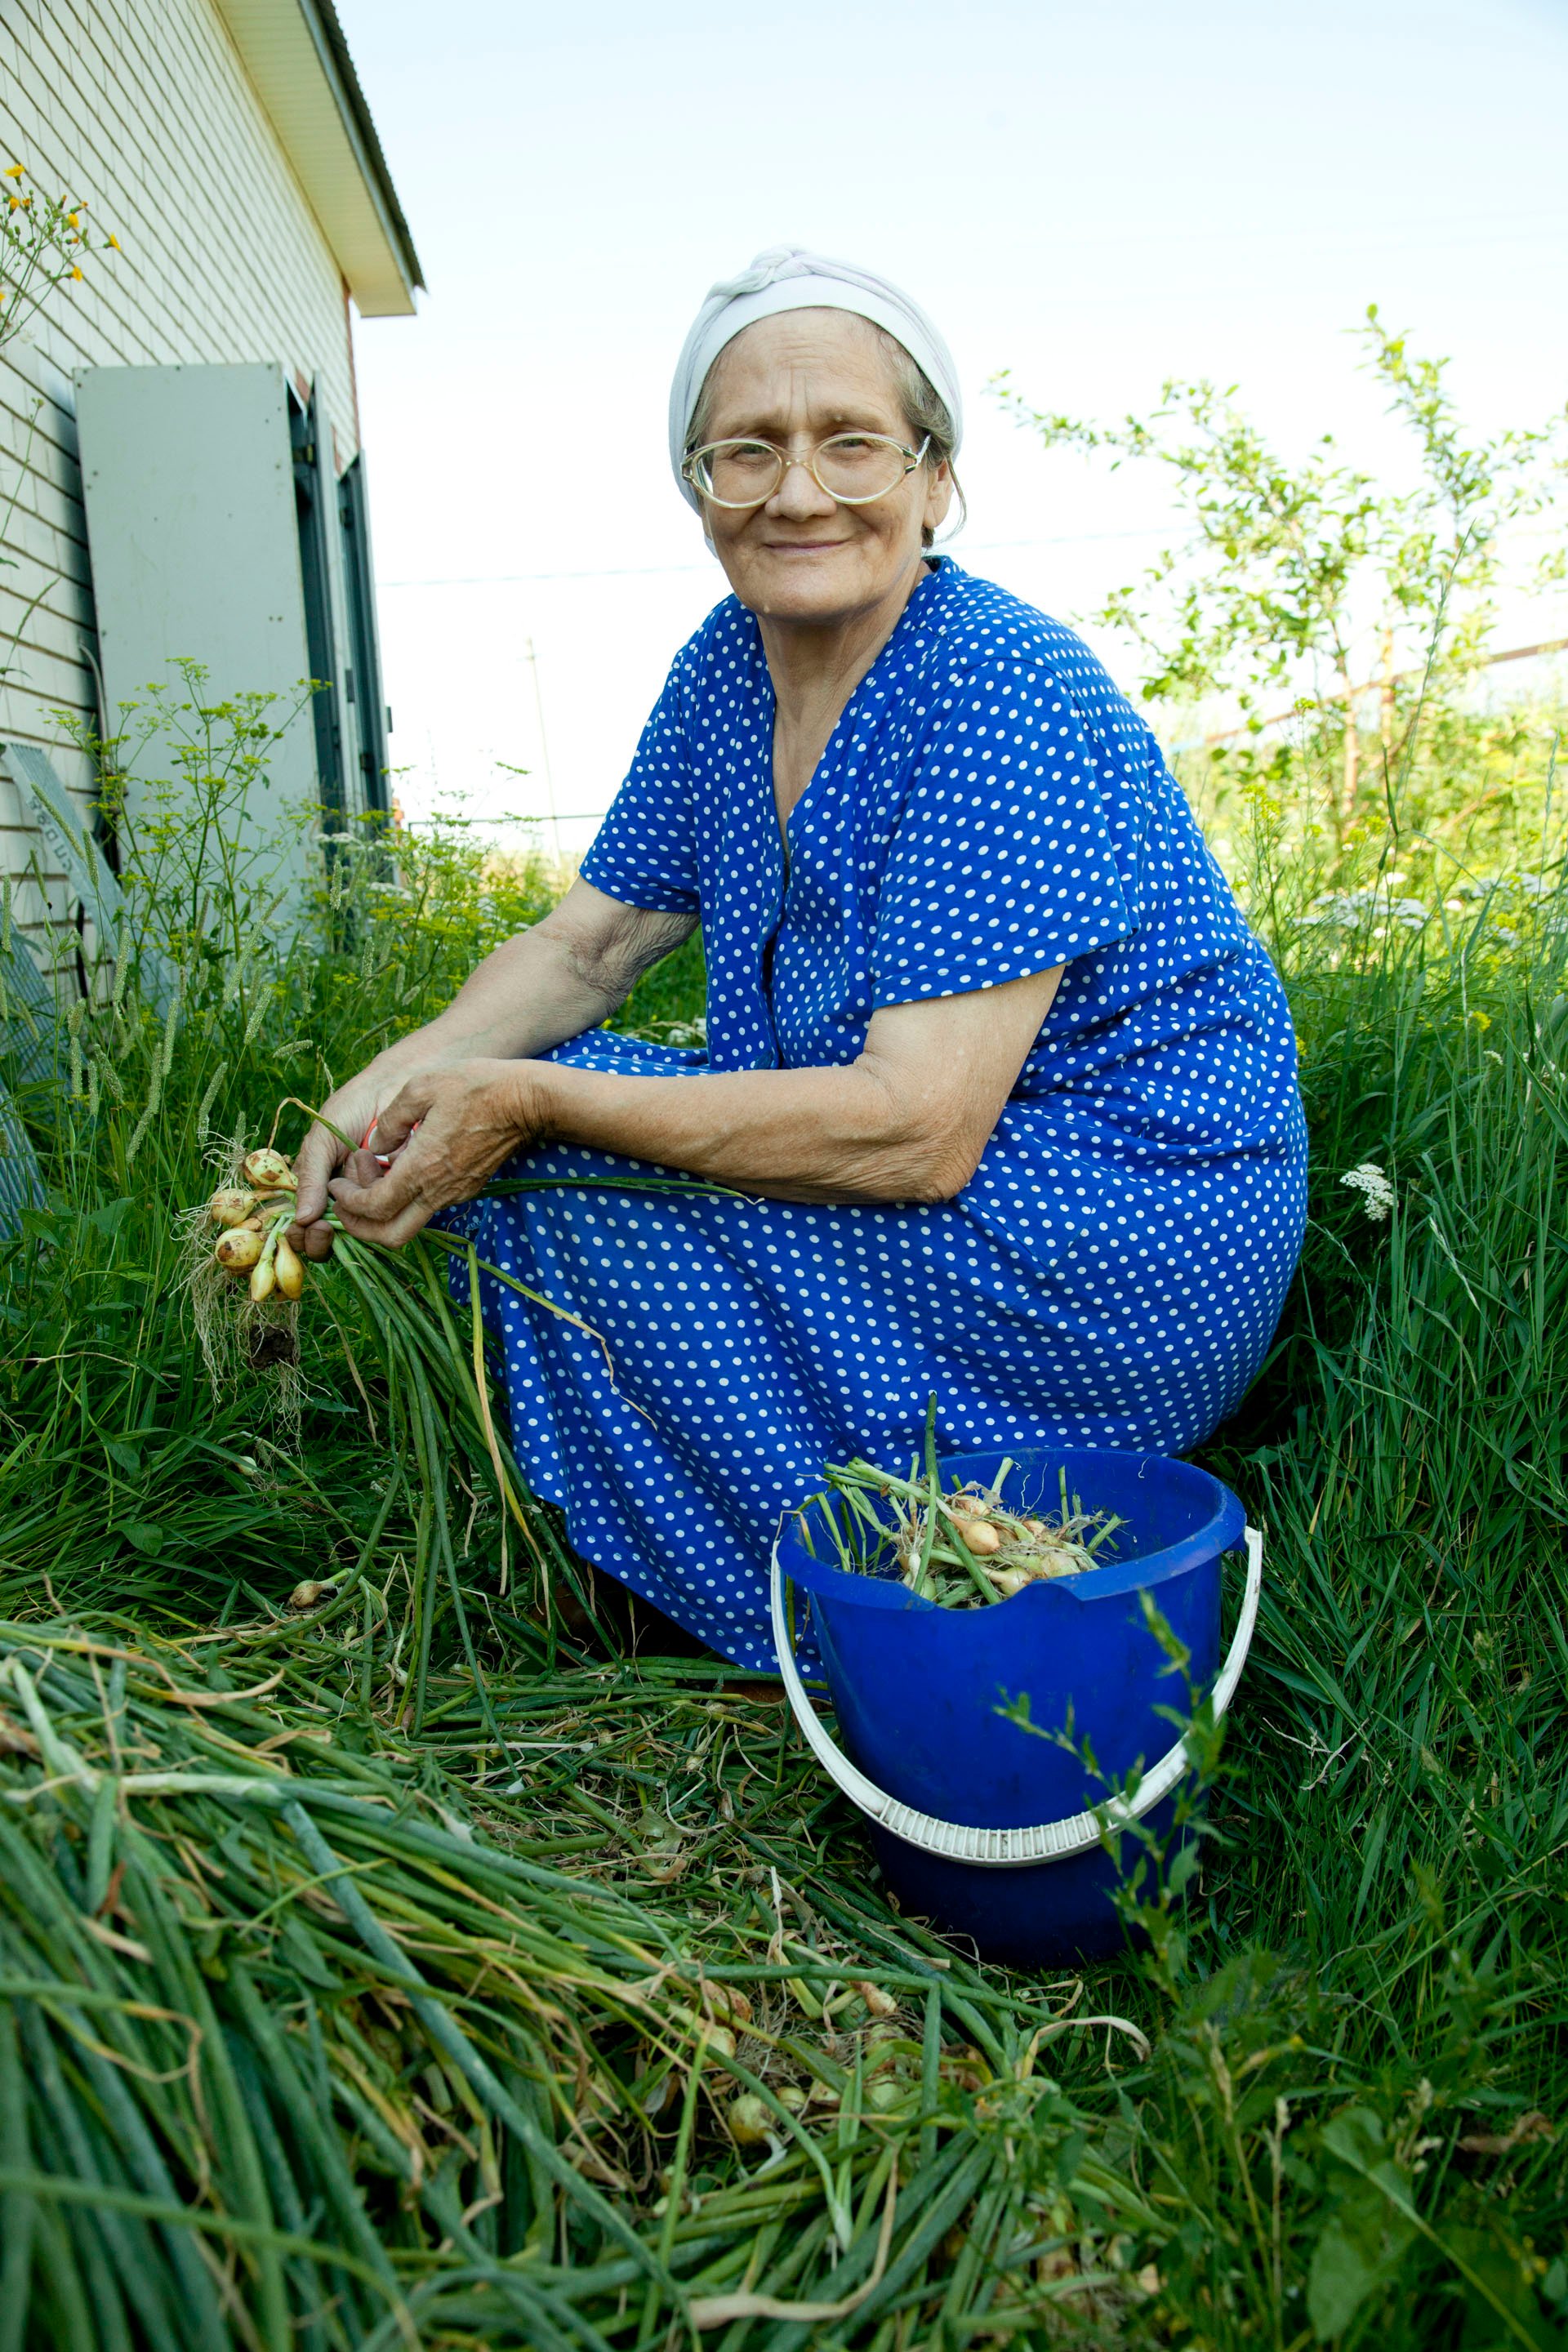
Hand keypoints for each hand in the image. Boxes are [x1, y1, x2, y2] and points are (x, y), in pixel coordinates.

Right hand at [289, 1057, 417, 1261]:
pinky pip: (389, 1208)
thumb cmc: (354, 1107)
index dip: (303, 1237)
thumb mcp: (323, 1140)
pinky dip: (378, 1188)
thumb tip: (301, 1219)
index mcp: (318, 1186)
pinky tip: (376, 1160)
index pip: (304, 1228)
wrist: (397, 1083)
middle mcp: (345, 1197)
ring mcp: (373, 1196)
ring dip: (354, 1201)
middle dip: (324, 1235)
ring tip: (359, 1160)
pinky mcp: (401, 1191)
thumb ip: (311, 1176)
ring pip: (359, 1224)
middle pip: (329, 1237)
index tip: (307, 1229)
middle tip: (324, 1225)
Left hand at [325, 1060, 555, 1248]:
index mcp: (422, 1169)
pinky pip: (427, 1207)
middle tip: (346, 1200)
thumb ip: (390, 1120)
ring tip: (375, 1173)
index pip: (373, 1208)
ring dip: (382, 1210)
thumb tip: (376, 1144)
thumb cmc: (476, 1087)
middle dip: (360, 1227)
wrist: (526, 1102)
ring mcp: (455, 1194)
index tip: (337, 1182)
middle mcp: (438, 1191)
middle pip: (390, 1236)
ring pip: (409, 1223)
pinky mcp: (467, 1189)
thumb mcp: (422, 1087)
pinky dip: (404, 1199)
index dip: (347, 1202)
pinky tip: (401, 1168)